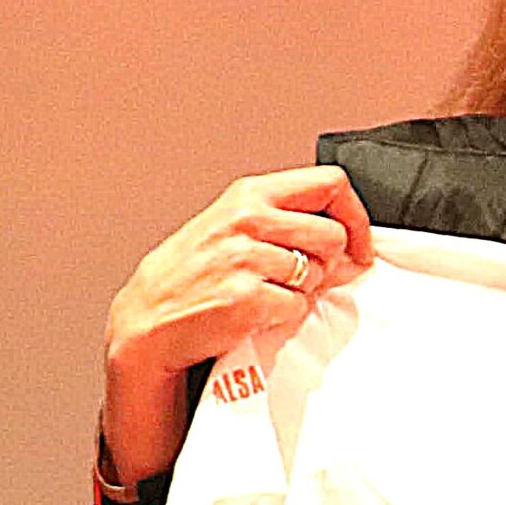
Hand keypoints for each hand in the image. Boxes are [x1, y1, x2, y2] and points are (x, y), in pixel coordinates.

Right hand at [100, 166, 373, 480]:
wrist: (147, 321)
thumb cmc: (191, 274)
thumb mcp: (232, 225)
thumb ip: (286, 219)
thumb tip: (349, 236)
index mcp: (248, 194)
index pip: (331, 183)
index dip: (355, 217)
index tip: (358, 243)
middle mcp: (246, 220)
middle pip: (333, 233)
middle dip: (329, 261)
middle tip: (303, 276)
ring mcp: (244, 258)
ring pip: (318, 273)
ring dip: (303, 290)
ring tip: (266, 291)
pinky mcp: (245, 298)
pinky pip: (298, 306)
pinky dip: (285, 315)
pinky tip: (256, 310)